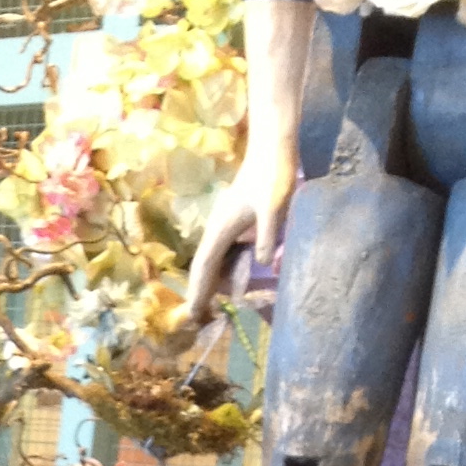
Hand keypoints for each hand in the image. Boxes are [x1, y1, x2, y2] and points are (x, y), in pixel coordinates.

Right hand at [186, 139, 297, 321]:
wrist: (272, 146)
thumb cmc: (273, 174)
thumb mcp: (274, 207)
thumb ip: (268, 236)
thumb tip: (264, 265)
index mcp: (222, 228)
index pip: (205, 267)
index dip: (198, 292)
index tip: (192, 315)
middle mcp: (219, 228)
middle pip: (204, 266)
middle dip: (199, 291)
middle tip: (197, 318)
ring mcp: (226, 222)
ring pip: (213, 259)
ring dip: (210, 281)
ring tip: (210, 303)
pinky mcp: (236, 218)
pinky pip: (224, 250)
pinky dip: (222, 267)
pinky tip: (230, 276)